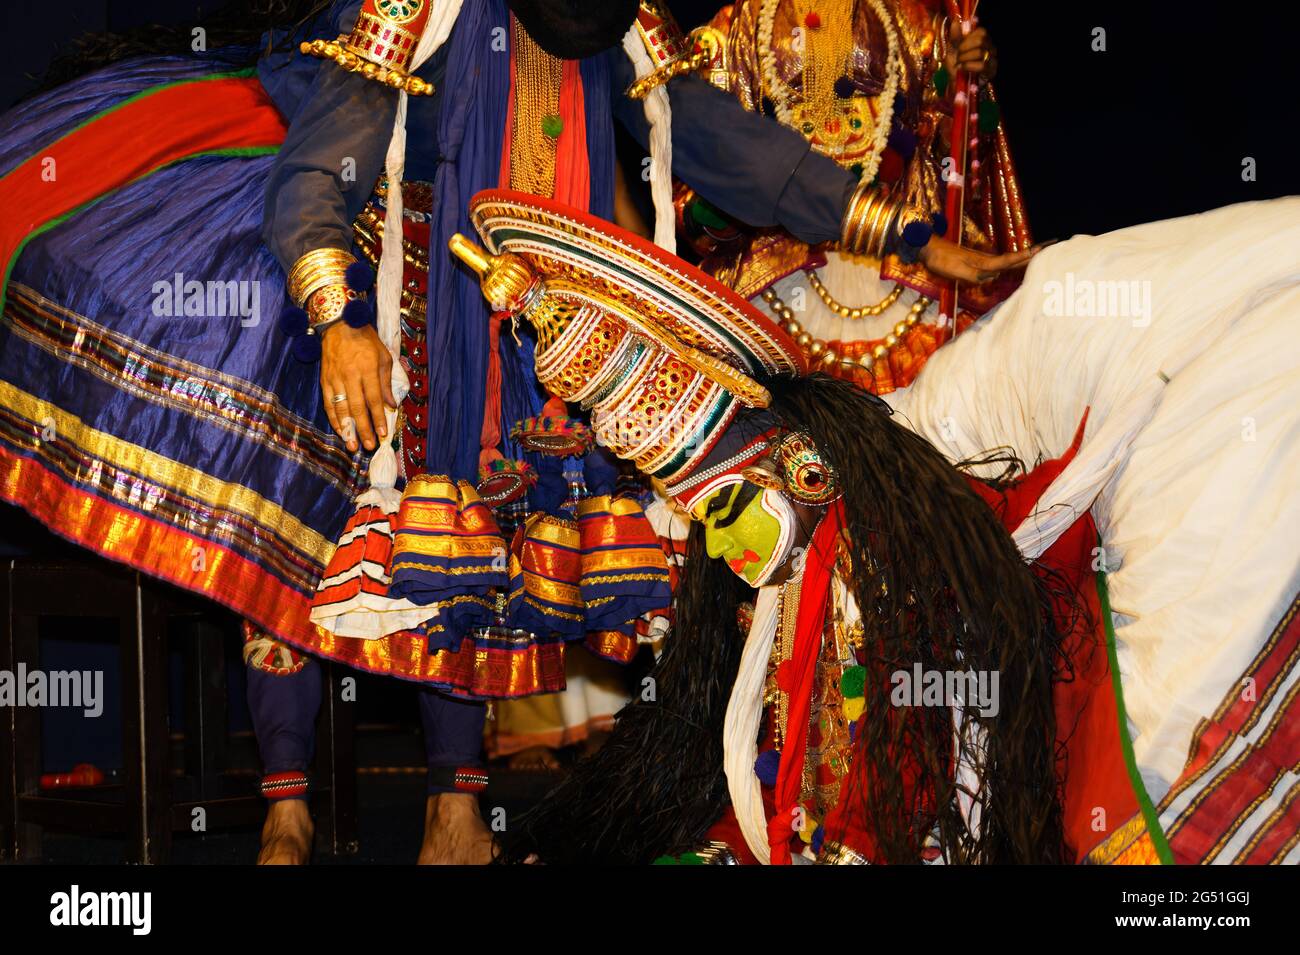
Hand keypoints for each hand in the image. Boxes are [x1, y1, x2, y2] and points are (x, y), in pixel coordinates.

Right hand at [319, 322, 395, 452]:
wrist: (339, 324)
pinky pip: (328, 403)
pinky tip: (340, 430)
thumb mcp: (383, 357)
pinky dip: (333, 418)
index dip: (378, 418)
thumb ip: (386, 383)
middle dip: (363, 429)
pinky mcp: (324, 380)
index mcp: (367, 369)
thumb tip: (391, 406)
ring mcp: (335, 379)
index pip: (374, 399)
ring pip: (340, 409)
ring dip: (347, 429)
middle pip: (357, 408)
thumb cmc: (366, 340)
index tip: (382, 434)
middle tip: (369, 446)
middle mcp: (350, 375)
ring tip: (352, 445)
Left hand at [919, 235, 1042, 283]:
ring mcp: (981, 261)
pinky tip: (1012, 266)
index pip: (1009, 260)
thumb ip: (974, 275)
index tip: (1043, 249)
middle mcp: (986, 261)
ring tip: (1039, 256)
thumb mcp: (955, 270)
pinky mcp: (975, 263)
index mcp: (984, 263)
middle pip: (1013, 259)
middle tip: (1051, 248)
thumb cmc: (940, 260)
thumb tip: (993, 276)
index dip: (1026, 257)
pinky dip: (1010, 264)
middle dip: (1031, 255)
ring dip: (1023, 259)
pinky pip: (998, 265)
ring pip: (1007, 262)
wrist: (928, 248)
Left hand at [946, 19, 996, 78]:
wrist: (954, 83)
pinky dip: (968, 66)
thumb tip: (955, 22)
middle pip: (981, 40)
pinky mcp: (991, 72)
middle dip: (965, 49)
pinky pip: (982, 65)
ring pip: (980, 52)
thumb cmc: (955, 65)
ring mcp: (993, 60)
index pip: (982, 32)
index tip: (958, 47)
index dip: (967, 38)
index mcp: (983, 40)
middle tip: (958, 57)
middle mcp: (991, 48)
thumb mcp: (952, 49)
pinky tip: (962, 69)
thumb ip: (955, 36)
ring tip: (959, 64)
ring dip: (964, 59)